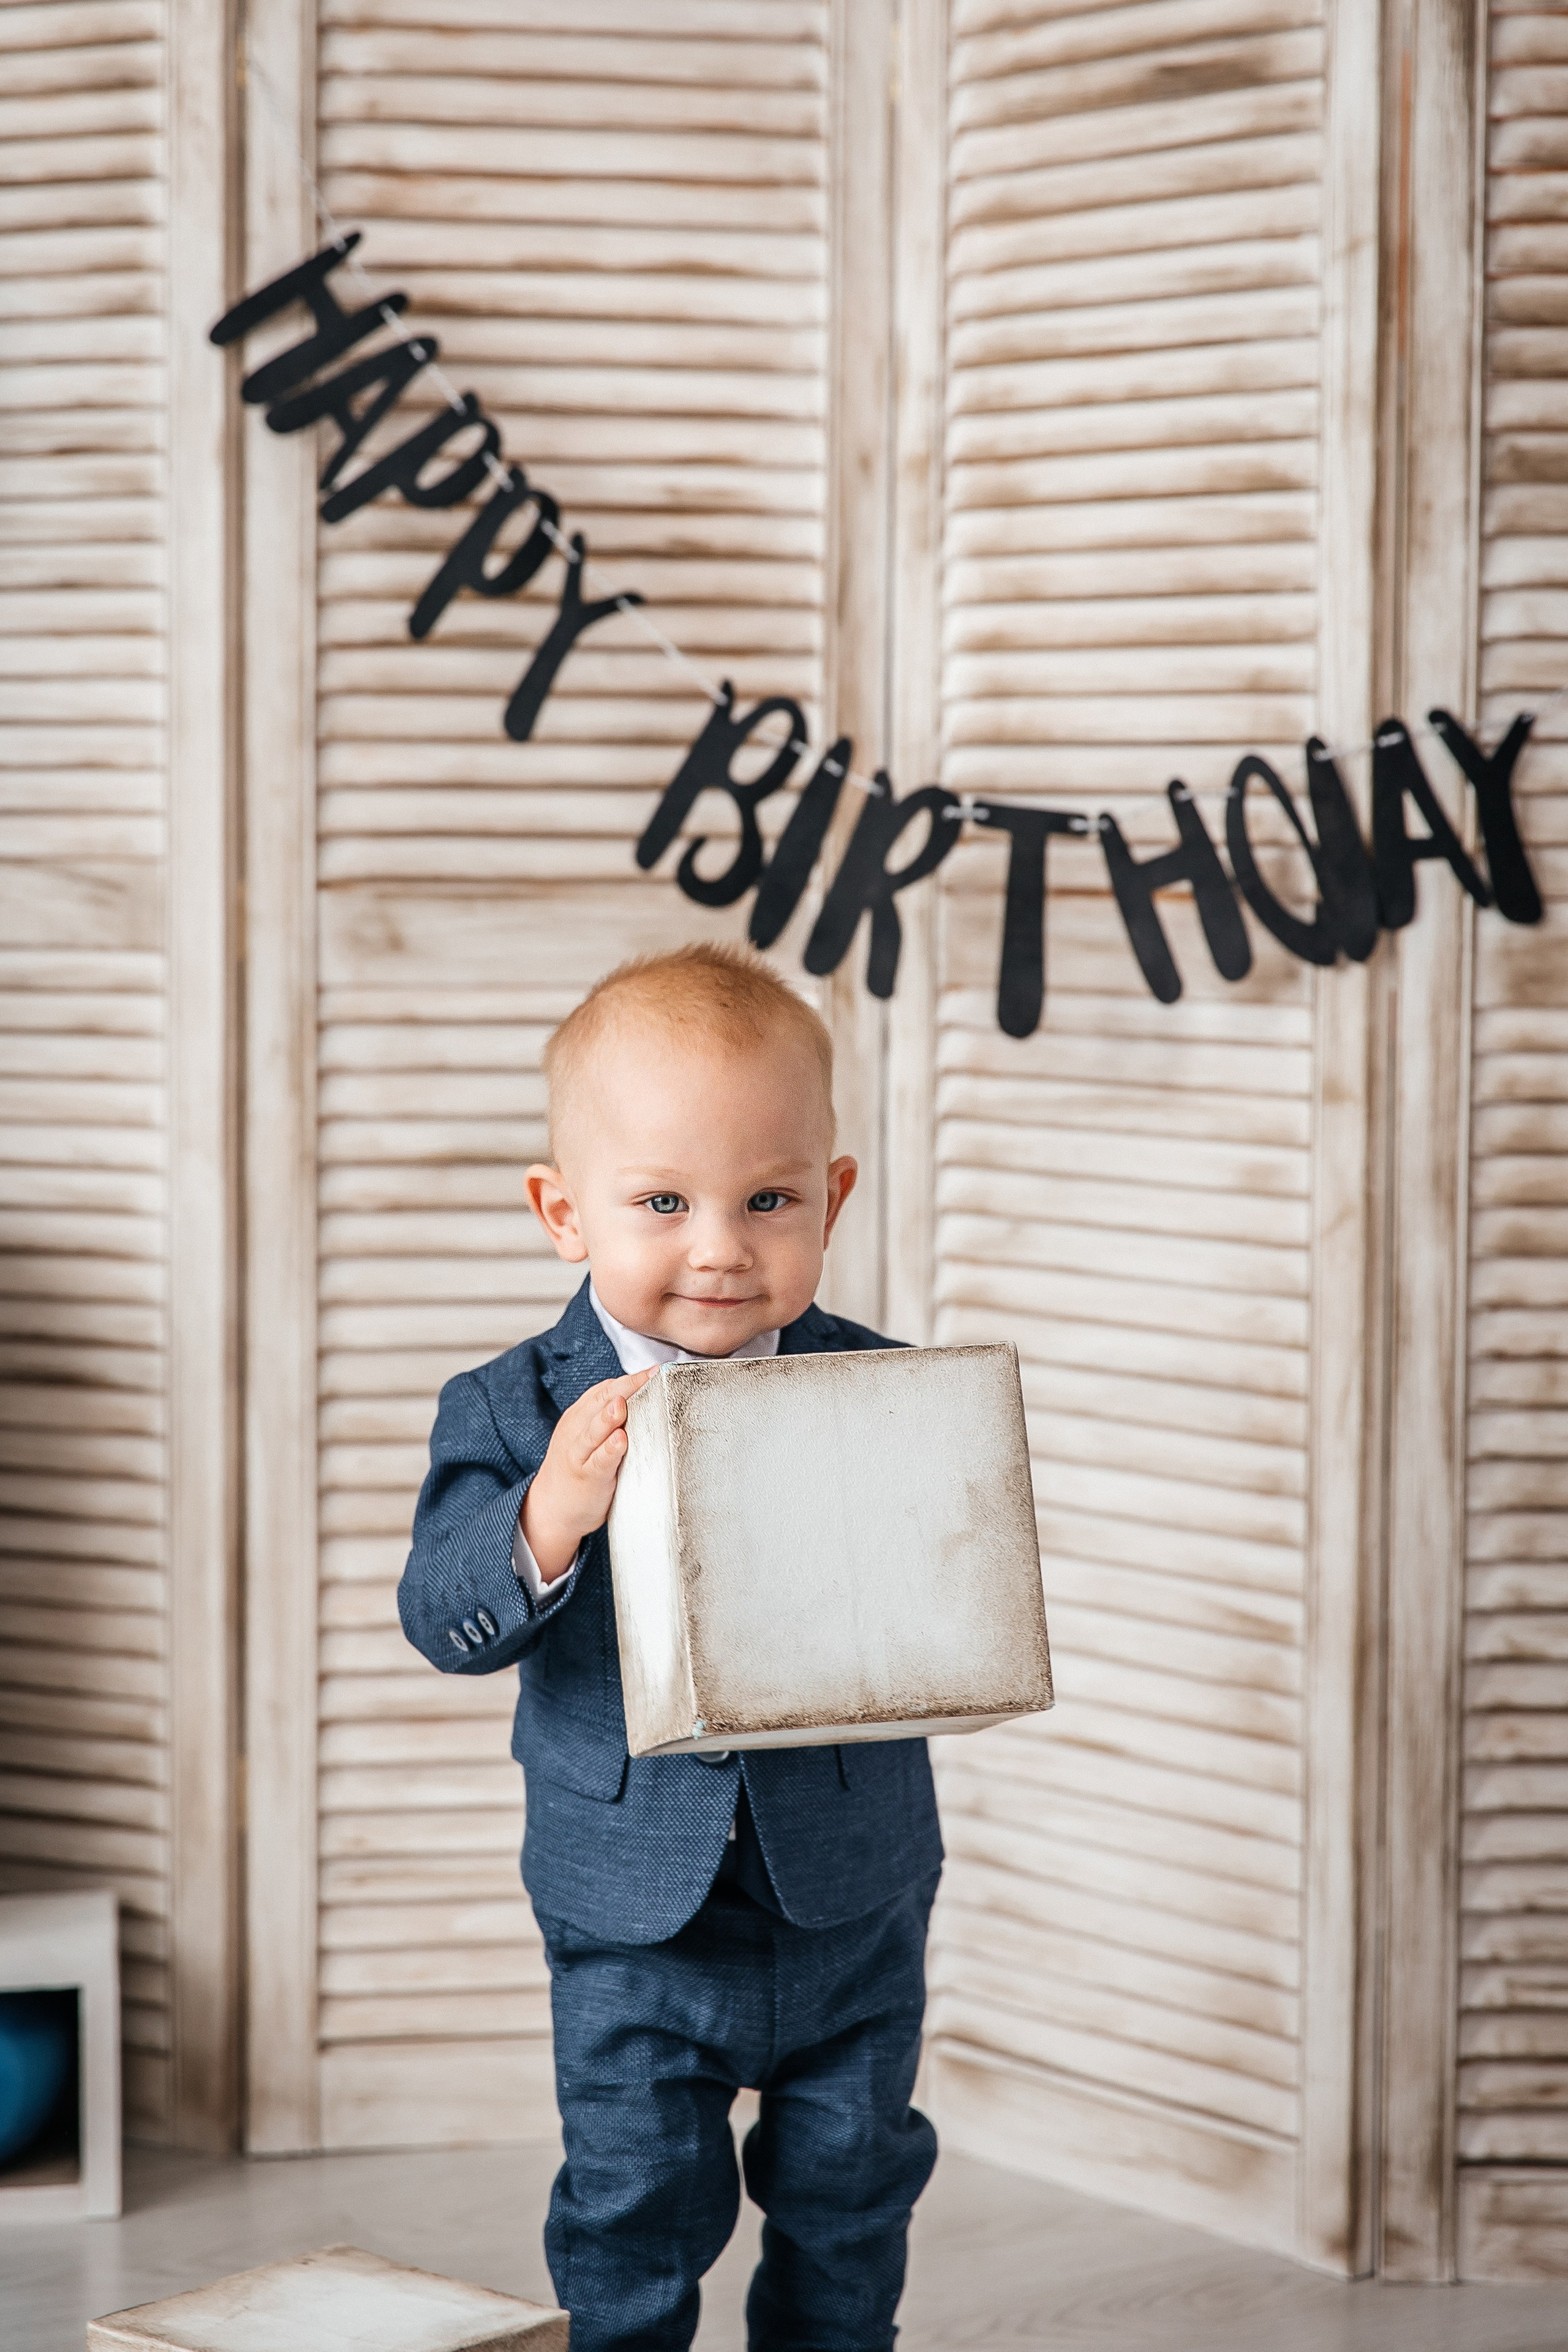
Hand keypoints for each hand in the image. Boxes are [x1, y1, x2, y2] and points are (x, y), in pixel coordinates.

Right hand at [521, 1370, 654, 1582]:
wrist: (550, 1508)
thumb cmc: (579, 1467)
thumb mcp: (589, 1435)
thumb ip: (609, 1418)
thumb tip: (647, 1397)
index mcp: (581, 1415)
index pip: (605, 1389)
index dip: (630, 1379)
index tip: (654, 1370)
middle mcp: (578, 1429)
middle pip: (601, 1402)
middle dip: (626, 1387)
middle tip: (649, 1375)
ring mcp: (580, 1454)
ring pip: (593, 1431)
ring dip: (608, 1417)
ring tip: (623, 1405)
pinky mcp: (586, 1477)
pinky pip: (598, 1462)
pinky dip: (609, 1450)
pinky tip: (620, 1441)